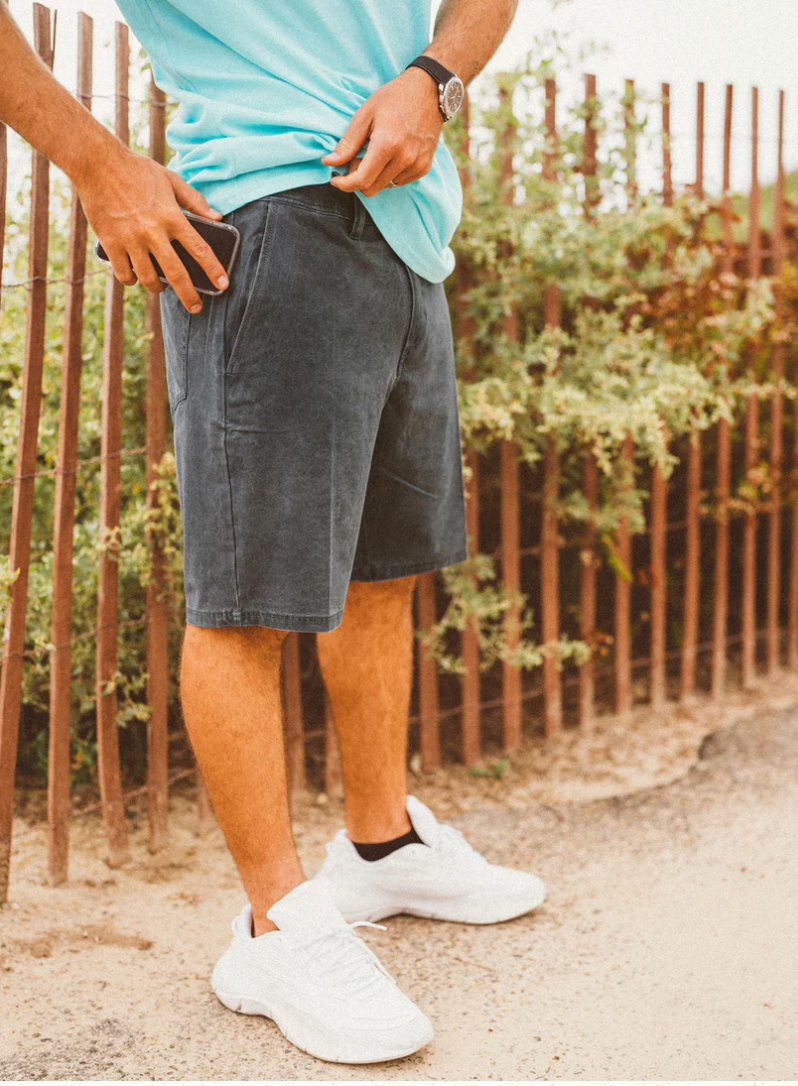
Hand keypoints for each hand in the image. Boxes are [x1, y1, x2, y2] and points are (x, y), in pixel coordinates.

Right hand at [76, 141, 229, 312]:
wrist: (97, 163)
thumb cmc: (136, 169)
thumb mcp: (170, 179)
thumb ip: (194, 200)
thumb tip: (217, 217)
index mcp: (171, 216)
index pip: (200, 249)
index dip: (214, 270)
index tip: (223, 285)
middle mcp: (153, 232)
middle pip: (176, 274)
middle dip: (189, 296)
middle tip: (196, 307)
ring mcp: (130, 239)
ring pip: (148, 278)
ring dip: (157, 288)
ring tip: (161, 287)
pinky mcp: (110, 243)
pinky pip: (124, 274)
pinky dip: (131, 280)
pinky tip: (135, 277)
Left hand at [321, 66, 442, 196]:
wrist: (430, 91)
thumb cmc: (394, 98)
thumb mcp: (365, 114)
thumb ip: (348, 142)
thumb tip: (329, 162)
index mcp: (387, 144)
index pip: (361, 180)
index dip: (344, 184)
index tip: (335, 179)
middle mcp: (404, 159)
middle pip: (371, 188)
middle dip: (358, 178)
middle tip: (356, 158)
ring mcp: (416, 165)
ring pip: (385, 186)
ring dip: (375, 175)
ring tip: (375, 152)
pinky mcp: (424, 167)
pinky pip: (399, 182)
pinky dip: (390, 173)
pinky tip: (391, 154)